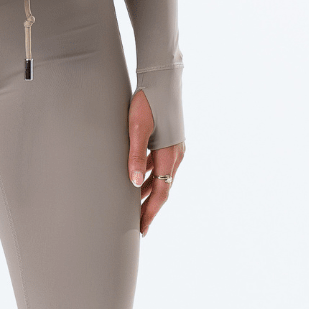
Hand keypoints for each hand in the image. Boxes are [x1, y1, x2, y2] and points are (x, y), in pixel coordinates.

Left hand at [127, 90, 184, 237]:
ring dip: (149, 192)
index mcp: (169, 155)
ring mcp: (174, 148)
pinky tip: (138, 178)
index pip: (161, 193)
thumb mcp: (136, 129)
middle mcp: (175, 155)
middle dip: (150, 207)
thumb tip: (133, 184)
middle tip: (137, 225)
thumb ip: (135, 156)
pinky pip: (160, 165)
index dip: (151, 212)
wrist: (162, 79)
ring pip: (161, 177)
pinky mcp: (170, 140)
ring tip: (134, 206)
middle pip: (163, 188)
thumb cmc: (147, 102)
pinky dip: (150, 175)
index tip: (142, 229)